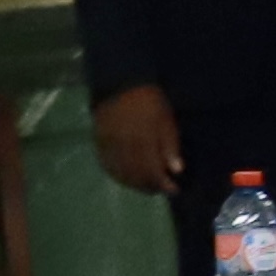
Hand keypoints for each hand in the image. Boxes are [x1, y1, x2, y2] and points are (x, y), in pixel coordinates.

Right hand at [92, 83, 180, 198]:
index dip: (163, 184)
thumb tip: (176, 171)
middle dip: (149, 186)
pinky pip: (107, 164)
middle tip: (160, 190)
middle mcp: (124, 147)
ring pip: (120, 173)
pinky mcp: (99, 142)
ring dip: (133, 184)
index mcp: (143, 141)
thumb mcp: (166, 121)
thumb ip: (170, 147)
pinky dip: (117, 175)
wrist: (120, 85)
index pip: (153, 171)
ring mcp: (109, 145)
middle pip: (135, 175)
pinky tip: (126, 177)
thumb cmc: (150, 102)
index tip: (173, 190)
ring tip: (146, 186)